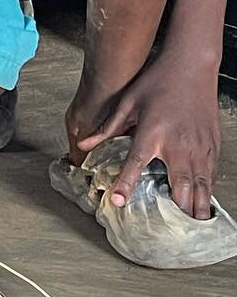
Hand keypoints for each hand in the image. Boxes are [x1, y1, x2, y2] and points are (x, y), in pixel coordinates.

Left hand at [71, 55, 221, 218]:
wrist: (191, 65)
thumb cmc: (157, 81)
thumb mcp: (128, 101)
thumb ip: (107, 128)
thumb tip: (83, 145)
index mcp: (152, 134)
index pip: (135, 165)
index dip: (125, 185)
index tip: (117, 202)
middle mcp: (177, 145)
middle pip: (179, 187)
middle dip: (177, 211)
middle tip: (173, 230)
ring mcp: (199, 146)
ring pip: (200, 186)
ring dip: (196, 207)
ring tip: (192, 226)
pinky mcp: (212, 145)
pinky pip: (210, 175)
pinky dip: (207, 191)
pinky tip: (202, 202)